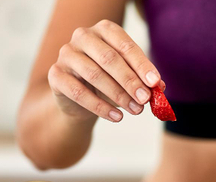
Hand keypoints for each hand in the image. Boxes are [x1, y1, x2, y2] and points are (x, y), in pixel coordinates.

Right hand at [48, 20, 163, 122]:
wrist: (78, 100)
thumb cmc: (107, 82)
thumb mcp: (127, 78)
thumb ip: (143, 80)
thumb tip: (159, 87)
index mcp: (104, 30)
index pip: (124, 45)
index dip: (141, 64)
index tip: (155, 83)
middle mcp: (83, 36)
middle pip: (109, 58)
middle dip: (130, 80)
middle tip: (145, 99)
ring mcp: (66, 54)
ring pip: (94, 74)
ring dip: (118, 95)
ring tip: (135, 110)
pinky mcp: (55, 75)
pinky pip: (78, 92)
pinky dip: (99, 107)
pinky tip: (116, 117)